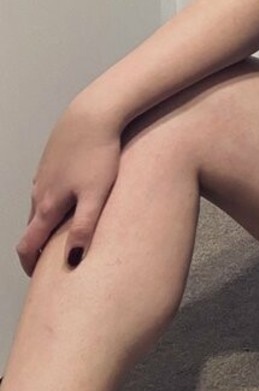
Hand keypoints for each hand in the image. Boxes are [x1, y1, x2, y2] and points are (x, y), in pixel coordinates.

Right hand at [16, 103, 121, 276]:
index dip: (30, 265)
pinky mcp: (53, 159)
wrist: (94, 113)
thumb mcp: (96, 194)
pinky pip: (49, 187)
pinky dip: (54, 201)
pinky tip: (71, 198)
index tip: (38, 278)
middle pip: (33, 227)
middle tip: (52, 260)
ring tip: (63, 233)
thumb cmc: (98, 152)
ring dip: (46, 223)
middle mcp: (39, 192)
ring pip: (40, 206)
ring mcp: (44, 174)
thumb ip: (84, 227)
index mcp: (47, 205)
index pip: (28, 245)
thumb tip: (72, 260)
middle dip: (38, 246)